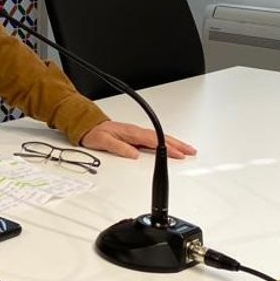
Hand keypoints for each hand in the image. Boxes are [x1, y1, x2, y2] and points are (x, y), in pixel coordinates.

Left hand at [81, 120, 196, 159]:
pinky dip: (165, 142)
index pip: (153, 141)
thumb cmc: (95, 133)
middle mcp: (136, 132)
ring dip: (174, 143)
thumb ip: (119, 148)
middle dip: (178, 144)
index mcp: (131, 133)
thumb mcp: (103, 142)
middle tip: (191, 151)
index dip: (167, 147)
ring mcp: (137, 133)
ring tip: (187, 150)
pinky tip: (170, 147)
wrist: (88, 126)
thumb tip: (133, 154)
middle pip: (161, 137)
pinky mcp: (135, 136)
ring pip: (160, 138)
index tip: (179, 153)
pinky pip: (154, 139)